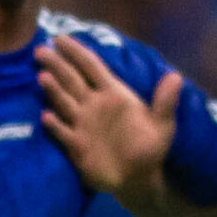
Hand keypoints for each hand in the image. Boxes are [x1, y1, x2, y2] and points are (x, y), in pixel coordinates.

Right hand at [37, 36, 177, 195]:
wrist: (140, 178)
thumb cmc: (150, 147)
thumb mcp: (163, 125)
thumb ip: (165, 102)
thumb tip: (176, 77)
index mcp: (112, 93)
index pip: (92, 67)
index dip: (77, 52)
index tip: (60, 38)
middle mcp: (93, 104)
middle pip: (71, 79)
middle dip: (57, 64)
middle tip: (40, 50)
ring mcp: (82, 124)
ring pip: (64, 102)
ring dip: (53, 90)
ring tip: (42, 77)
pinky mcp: (77, 146)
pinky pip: (63, 132)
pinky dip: (55, 125)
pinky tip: (47, 116)